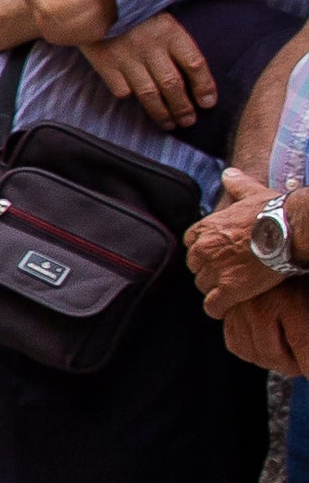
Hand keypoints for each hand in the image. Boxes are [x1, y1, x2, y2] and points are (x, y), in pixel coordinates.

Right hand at [93, 10, 215, 128]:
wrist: (90, 2)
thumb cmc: (132, 11)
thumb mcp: (160, 17)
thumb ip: (174, 41)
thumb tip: (192, 74)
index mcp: (170, 32)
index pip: (195, 64)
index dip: (204, 87)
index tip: (208, 104)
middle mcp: (151, 47)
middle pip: (173, 84)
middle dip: (183, 107)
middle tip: (188, 121)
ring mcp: (127, 57)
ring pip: (150, 94)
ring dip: (162, 112)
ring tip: (169, 124)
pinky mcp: (106, 64)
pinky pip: (123, 90)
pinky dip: (130, 97)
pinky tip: (136, 101)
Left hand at [190, 173, 278, 314]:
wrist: (292, 230)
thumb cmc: (275, 211)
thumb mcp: (253, 193)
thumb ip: (237, 185)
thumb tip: (229, 173)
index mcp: (206, 227)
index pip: (191, 243)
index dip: (204, 250)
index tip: (218, 254)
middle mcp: (204, 249)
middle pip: (196, 266)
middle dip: (209, 270)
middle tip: (229, 272)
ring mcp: (215, 270)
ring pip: (203, 286)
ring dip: (215, 288)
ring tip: (234, 288)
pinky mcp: (229, 289)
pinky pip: (213, 306)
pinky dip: (218, 309)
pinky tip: (228, 307)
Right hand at [226, 279, 308, 378]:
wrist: (275, 259)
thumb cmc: (300, 276)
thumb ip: (307, 327)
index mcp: (289, 299)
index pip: (302, 341)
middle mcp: (259, 306)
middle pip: (272, 354)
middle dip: (293, 367)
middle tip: (305, 366)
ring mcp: (239, 310)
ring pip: (254, 354)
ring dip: (274, 362)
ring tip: (291, 357)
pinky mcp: (228, 314)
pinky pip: (238, 346)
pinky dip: (254, 353)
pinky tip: (270, 347)